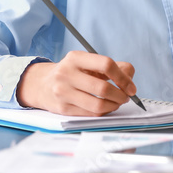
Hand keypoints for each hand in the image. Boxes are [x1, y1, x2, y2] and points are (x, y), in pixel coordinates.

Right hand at [16, 51, 135, 115]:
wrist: (42, 84)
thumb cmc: (71, 73)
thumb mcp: (87, 63)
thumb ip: (111, 67)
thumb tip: (130, 77)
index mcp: (75, 58)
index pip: (106, 64)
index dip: (123, 77)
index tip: (131, 87)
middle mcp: (66, 74)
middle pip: (103, 88)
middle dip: (121, 95)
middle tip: (126, 97)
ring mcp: (63, 92)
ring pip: (98, 105)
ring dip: (114, 106)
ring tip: (117, 103)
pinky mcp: (63, 108)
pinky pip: (91, 114)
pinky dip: (103, 112)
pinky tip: (105, 107)